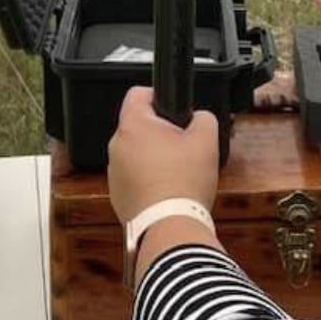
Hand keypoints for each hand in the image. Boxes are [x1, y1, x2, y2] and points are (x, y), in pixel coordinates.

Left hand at [107, 86, 219, 223]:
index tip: (173, 108)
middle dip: (160, 132)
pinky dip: (147, 180)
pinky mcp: (117, 195)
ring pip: (136, 153)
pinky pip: (133, 177)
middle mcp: (116, 145)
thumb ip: (203, 117)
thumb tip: (199, 117)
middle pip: (139, 126)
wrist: (170, 226)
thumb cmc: (184, 183)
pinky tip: (167, 191)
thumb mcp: (206, 140)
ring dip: (153, 157)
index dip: (158, 94)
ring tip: (177, 172)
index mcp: (133, 125)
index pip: (138, 93)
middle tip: (183, 145)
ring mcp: (114, 172)